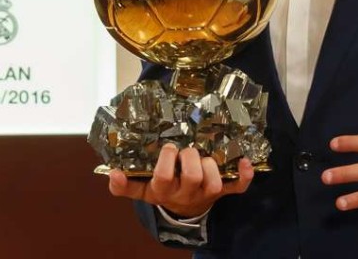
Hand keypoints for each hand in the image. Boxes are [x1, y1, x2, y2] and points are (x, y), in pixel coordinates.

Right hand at [107, 143, 253, 217]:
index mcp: (164, 190)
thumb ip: (124, 185)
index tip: (168, 148)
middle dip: (190, 158)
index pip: (162, 178)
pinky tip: (245, 162)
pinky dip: (244, 177)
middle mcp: (186, 193)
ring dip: (212, 166)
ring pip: (214, 182)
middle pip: (193, 177)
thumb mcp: (141, 189)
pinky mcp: (223, 192)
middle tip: (187, 149)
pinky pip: (237, 188)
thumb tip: (112, 173)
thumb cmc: (162, 189)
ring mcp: (206, 194)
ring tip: (205, 156)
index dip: (166, 162)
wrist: (183, 209)